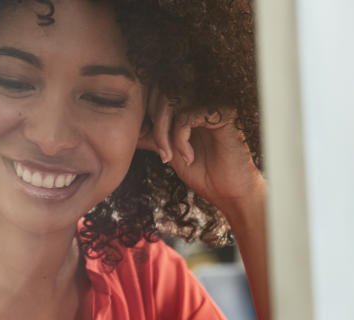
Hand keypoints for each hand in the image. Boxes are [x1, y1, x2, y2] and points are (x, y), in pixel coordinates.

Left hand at [137, 87, 264, 214]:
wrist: (229, 192)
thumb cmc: (203, 173)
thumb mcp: (169, 150)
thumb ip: (152, 134)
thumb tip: (125, 127)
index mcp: (189, 103)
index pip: (156, 92)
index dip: (146, 116)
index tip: (151, 145)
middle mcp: (201, 98)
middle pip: (160, 93)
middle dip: (154, 126)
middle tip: (163, 154)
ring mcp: (211, 103)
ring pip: (171, 102)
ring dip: (163, 133)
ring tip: (171, 156)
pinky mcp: (221, 113)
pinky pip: (185, 116)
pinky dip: (179, 139)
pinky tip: (188, 156)